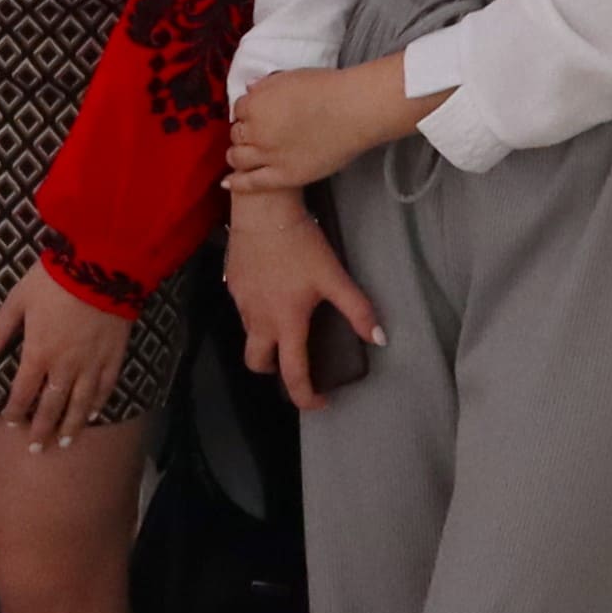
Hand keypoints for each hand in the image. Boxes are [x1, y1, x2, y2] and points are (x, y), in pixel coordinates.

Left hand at [0, 260, 135, 452]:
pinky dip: (98, 404)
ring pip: (80, 404)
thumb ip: (0, 329)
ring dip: (71, 426)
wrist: (100, 266)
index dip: (15, 412)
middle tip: (37, 449)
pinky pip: (105, 387)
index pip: (23, 393)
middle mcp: (65, 366)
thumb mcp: (18, 299)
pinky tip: (92, 415)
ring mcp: (91, 364)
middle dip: (42, 429)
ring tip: (65, 443)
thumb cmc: (53, 280)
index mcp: (38, 353)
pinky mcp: (113, 356)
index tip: (11, 424)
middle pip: (52, 406)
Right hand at [223, 190, 377, 412]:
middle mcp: (259, 320)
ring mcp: (241, 303)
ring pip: (249, 335)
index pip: (293, 374)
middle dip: (274, 371)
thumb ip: (357, 309)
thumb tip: (379, 339)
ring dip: (266, 340)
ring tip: (287, 322)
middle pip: (257, 364)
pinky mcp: (232, 284)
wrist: (263, 211)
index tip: (320, 401)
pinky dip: (257, 313)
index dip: (306, 396)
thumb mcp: (334, 276)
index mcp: (286, 323)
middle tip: (293, 360)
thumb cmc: (301, 244)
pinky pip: (243, 310)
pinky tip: (272, 292)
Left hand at [224, 58, 436, 195]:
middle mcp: (256, 130)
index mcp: (256, 103)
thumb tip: (250, 89)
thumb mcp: (291, 77)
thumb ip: (267, 84)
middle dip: (243, 133)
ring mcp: (268, 155)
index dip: (247, 112)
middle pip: (236, 134)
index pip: (239, 109)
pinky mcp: (283, 176)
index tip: (254, 115)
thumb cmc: (328, 88)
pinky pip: (251, 183)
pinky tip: (228, 184)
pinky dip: (236, 183)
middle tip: (253, 135)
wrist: (353, 111)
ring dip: (237, 155)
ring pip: (237, 158)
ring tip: (242, 157)